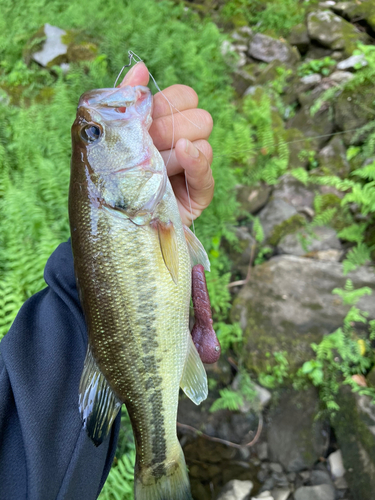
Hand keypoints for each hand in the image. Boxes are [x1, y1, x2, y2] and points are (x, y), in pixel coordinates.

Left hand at [120, 62, 213, 225]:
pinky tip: (184, 154)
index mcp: (162, 124)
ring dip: (172, 153)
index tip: (147, 115)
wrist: (110, 221)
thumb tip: (140, 66)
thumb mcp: (109, 134)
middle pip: (199, 116)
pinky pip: (207, 171)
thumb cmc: (107, 176)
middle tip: (148, 143)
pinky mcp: (198, 194)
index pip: (185, 96)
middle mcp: (180, 143)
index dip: (169, 102)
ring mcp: (191, 169)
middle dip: (170, 127)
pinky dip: (196, 161)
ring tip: (151, 169)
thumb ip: (124, 98)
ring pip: (202, 141)